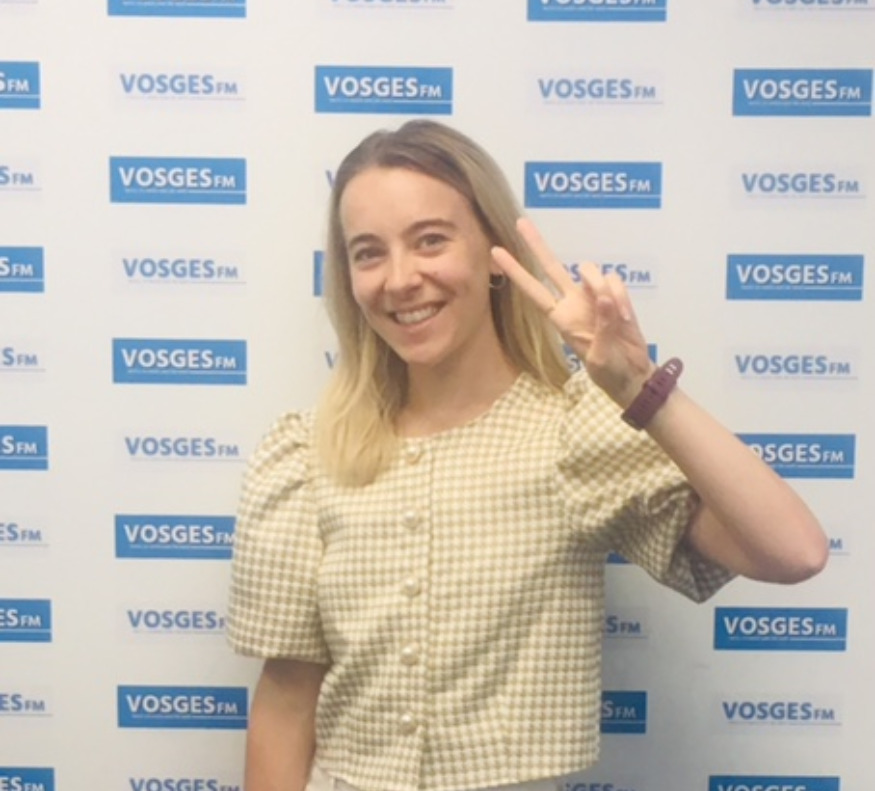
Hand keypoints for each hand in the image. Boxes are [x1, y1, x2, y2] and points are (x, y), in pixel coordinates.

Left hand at [491, 217, 654, 406]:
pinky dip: (622, 298)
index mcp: (560, 318)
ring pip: (591, 271)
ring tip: (617, 320)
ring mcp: (593, 296)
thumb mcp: (600, 356)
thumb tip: (604, 298)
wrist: (632, 373)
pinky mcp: (615, 295)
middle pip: (551, 266)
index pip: (533, 290)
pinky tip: (626, 320)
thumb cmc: (608, 371)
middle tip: (520, 223)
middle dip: (536, 244)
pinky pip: (615, 281)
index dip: (516, 272)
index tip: (497, 253)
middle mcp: (573, 302)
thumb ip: (603, 326)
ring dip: (602, 289)